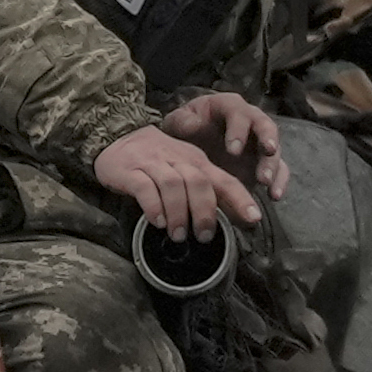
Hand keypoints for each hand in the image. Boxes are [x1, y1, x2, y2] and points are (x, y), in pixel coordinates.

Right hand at [97, 117, 269, 241]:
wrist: (117, 135)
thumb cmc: (158, 159)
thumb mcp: (186, 168)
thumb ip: (205, 190)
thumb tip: (229, 219)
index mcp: (197, 161)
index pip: (224, 180)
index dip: (241, 199)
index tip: (253, 219)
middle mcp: (179, 160)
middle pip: (199, 182)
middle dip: (205, 211)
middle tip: (205, 236)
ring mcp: (154, 164)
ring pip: (173, 185)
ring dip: (178, 213)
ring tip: (179, 235)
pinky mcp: (131, 171)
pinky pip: (145, 188)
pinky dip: (153, 206)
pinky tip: (157, 221)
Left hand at [159, 91, 286, 197]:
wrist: (191, 143)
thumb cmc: (185, 128)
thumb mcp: (178, 122)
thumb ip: (183, 122)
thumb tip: (196, 126)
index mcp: (229, 106)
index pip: (239, 113)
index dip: (239, 130)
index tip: (233, 150)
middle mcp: (251, 121)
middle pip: (265, 126)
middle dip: (267, 142)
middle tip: (264, 157)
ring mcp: (260, 142)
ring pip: (274, 150)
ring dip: (272, 166)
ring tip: (265, 182)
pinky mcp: (265, 162)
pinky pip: (280, 170)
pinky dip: (279, 182)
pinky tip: (274, 196)